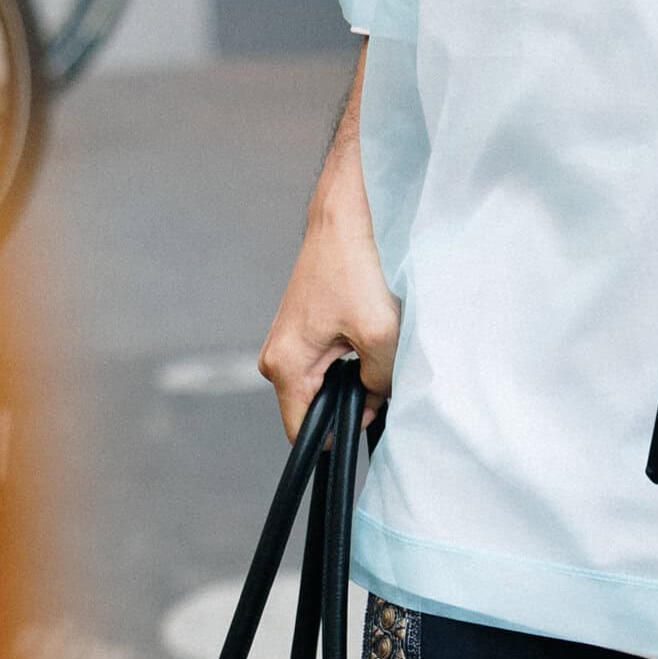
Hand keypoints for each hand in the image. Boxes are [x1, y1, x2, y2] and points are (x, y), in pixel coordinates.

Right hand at [258, 162, 400, 440]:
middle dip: (349, 407)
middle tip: (378, 379)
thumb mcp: (381, 336)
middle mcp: (276, 360)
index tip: (363, 427)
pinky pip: (326, 371)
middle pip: (315, 413)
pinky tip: (365, 344)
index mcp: (286, 366)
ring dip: (352, 384)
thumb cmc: (355, 267)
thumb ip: (380, 384)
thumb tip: (376, 402)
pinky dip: (349, 366)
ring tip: (371, 353)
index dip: (336, 440)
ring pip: (324, 391)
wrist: (343, 219)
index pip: (303, 435)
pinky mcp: (300, 335)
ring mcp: (285, 347)